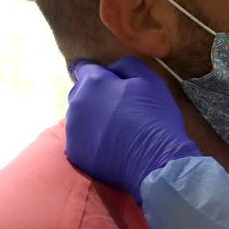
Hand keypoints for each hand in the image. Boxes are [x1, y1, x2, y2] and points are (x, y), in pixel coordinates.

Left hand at [65, 56, 198, 202]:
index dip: (98, 73)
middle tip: (117, 109)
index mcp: (93, 83)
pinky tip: (110, 148)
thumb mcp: (150, 80)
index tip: (108, 82)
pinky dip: (92, 142)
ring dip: (92, 119)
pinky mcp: (75, 153)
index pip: (84, 68)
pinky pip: (80, 141)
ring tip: (114, 131)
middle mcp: (76, 103)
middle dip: (94, 96)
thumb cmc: (155, 118)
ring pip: (78, 117)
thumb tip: (113, 68)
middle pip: (79, 93)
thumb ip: (127, 66)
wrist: (155, 162)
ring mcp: (72, 130)